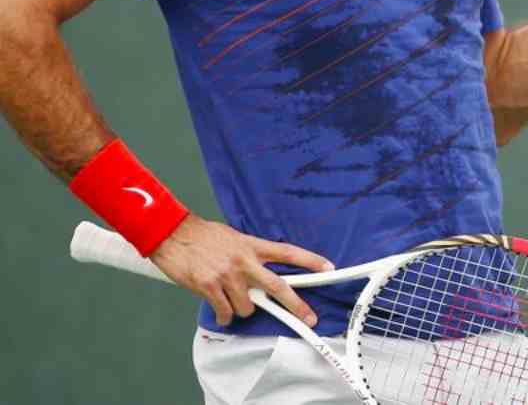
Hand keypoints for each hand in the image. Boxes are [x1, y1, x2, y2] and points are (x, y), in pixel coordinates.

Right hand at [150, 214, 333, 326]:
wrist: (173, 233)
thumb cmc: (203, 236)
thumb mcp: (234, 238)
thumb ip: (250, 254)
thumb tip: (261, 271)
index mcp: (252, 245)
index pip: (288, 252)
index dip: (310, 261)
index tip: (328, 268)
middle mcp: (244, 261)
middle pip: (277, 286)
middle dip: (296, 304)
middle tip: (310, 318)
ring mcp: (227, 275)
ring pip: (247, 306)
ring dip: (242, 309)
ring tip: (232, 300)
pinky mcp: (209, 287)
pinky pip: (226, 312)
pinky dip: (225, 316)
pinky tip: (221, 311)